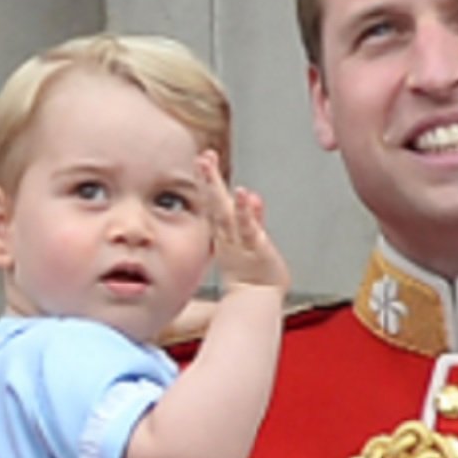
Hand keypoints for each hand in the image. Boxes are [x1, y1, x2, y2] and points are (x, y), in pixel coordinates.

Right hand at [200, 153, 289, 293]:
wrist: (255, 301)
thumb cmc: (253, 276)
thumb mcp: (252, 240)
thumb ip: (253, 217)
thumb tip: (251, 196)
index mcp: (226, 233)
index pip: (215, 203)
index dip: (208, 182)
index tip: (203, 160)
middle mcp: (228, 235)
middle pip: (215, 203)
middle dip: (208, 179)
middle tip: (202, 157)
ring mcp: (238, 240)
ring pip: (224, 211)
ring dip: (216, 188)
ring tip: (209, 166)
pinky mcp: (254, 247)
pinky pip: (247, 227)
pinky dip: (244, 210)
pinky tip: (242, 193)